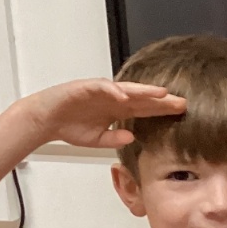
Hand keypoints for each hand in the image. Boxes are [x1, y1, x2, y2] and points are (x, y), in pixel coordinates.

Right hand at [13, 79, 185, 149]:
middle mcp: (112, 99)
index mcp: (117, 110)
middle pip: (142, 98)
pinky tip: (125, 96)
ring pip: (126, 89)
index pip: (145, 110)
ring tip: (161, 93)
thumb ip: (114, 140)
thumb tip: (131, 138)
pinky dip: (112, 91)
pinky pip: (101, 88)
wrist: (44, 119)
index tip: (182, 114)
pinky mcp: (85, 87)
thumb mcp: (97, 140)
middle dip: (161, 100)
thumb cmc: (69, 126)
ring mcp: (100, 92)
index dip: (163, 111)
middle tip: (182, 102)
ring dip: (143, 91)